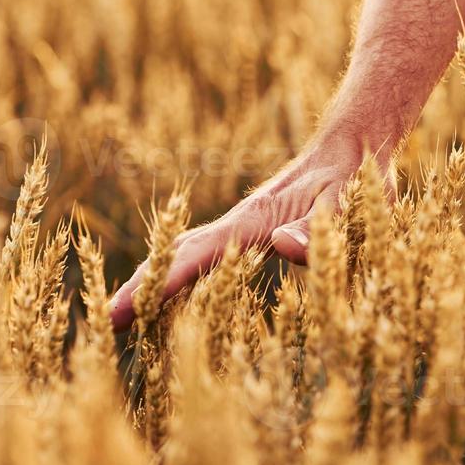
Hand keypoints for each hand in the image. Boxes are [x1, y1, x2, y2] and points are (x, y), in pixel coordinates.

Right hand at [108, 139, 389, 330]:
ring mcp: (244, 227)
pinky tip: (170, 298)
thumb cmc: (357, 177)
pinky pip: (207, 258)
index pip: (202, 252)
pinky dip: (180, 275)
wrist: (356, 144)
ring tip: (122, 315)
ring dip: (154, 281)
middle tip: (106, 320)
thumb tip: (283, 247)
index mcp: (258, 218)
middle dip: (143, 285)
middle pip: (180, 252)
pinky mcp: (253, 234)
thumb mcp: (350, 203)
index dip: (167, 280)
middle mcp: (241, 222)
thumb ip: (321, 226)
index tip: (133, 305)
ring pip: (188, 254)